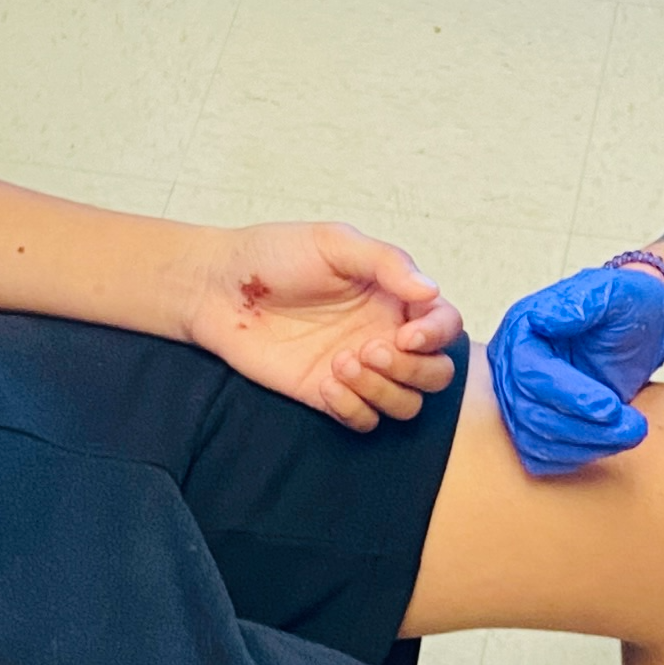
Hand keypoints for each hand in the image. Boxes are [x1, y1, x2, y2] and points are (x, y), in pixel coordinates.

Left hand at [188, 221, 461, 427]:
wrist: (218, 288)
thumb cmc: (274, 255)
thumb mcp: (334, 243)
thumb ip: (386, 263)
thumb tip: (431, 290)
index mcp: (394, 296)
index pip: (445, 324)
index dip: (437, 335)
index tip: (407, 334)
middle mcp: (385, 335)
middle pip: (436, 374)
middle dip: (412, 369)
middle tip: (370, 349)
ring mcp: (359, 369)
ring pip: (406, 403)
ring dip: (383, 390)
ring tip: (341, 362)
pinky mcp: (329, 395)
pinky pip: (365, 421)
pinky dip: (353, 408)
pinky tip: (325, 382)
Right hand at [486, 259, 663, 473]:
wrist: (642, 327)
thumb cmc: (627, 304)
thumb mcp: (614, 294)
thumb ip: (582, 302)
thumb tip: (544, 318)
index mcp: (522, 330)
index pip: (529, 372)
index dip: (568, 394)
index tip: (609, 406)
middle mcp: (513, 366)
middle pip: (531, 412)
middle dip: (584, 425)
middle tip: (633, 425)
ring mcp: (522, 398)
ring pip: (537, 439)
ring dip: (587, 444)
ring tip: (633, 432)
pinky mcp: (536, 424)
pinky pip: (541, 455)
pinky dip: (576, 456)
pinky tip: (610, 443)